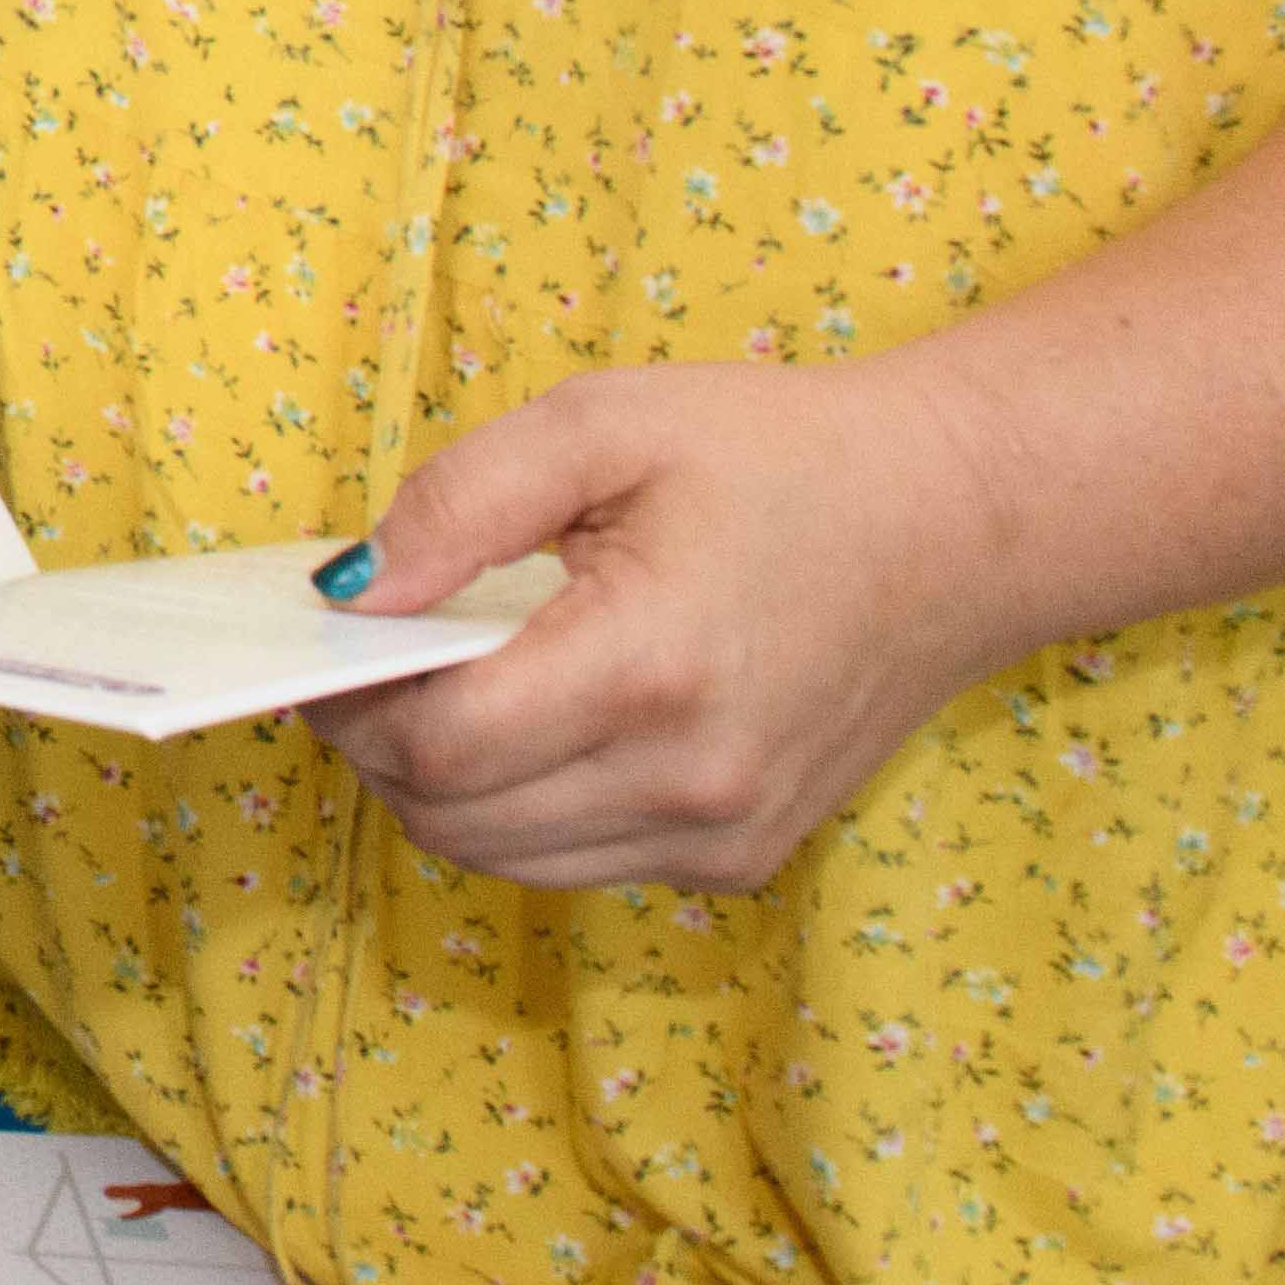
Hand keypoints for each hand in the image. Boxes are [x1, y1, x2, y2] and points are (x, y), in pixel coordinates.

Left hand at [311, 357, 1034, 893]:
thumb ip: (459, 503)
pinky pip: (576, 860)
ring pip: (504, 858)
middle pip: (452, 818)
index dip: (350, 701)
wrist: (959, 524)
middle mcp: (688, 783)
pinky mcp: (740, 860)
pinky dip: (522, 807)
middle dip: (380, 747)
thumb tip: (348, 592)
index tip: (325, 640)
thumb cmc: (781, 457)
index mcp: (649, 670)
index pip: (437, 744)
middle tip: (370, 660)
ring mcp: (720, 837)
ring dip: (442, 787)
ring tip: (447, 683)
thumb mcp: (604, 424)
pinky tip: (537, 718)